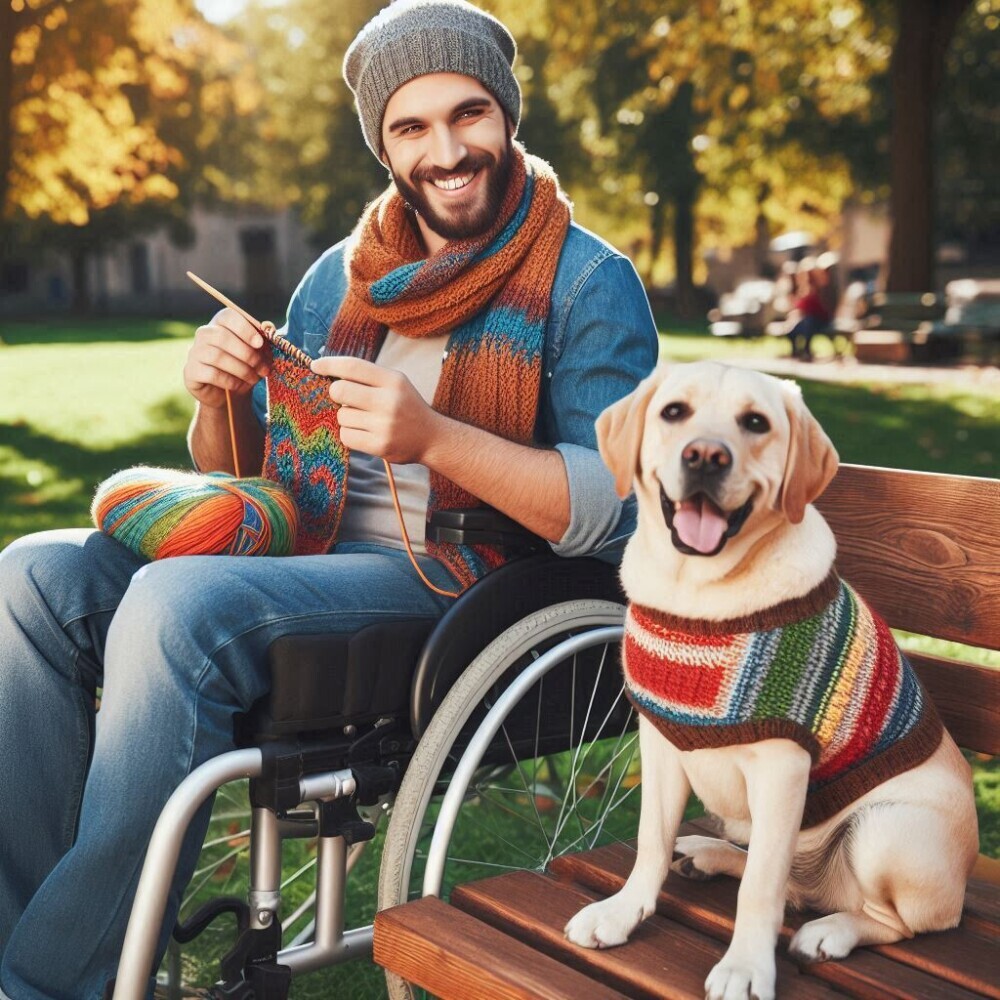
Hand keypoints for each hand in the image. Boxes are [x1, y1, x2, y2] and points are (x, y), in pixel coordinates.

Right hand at [184, 308, 270, 408]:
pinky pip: (211, 374)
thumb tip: (270, 328)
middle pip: (222, 337)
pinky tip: (239, 386)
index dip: (245, 329)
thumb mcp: (258, 353)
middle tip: (263, 368)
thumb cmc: (245, 367)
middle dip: (248, 354)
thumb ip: (264, 339)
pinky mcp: (191, 372)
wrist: (229, 394)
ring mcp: (194, 352)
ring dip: (241, 369)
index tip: (260, 344)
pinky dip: (230, 381)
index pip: (228, 316)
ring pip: (217, 356)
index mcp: (221, 323)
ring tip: (254, 378)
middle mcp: (204, 334)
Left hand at [310, 355, 442, 463]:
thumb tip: (328, 372)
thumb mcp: (394, 383)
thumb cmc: (406, 407)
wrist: (431, 437)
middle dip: (335, 393)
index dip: (329, 364)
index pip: (353, 366)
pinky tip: (364, 433)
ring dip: (346, 418)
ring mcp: (384, 425)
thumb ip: (367, 376)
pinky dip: (350, 434)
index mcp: (393, 380)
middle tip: (344, 398)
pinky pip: (346, 436)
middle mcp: (389, 401)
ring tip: (364, 420)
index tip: (315, 366)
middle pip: (339, 390)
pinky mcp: (380, 445)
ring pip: (341, 416)